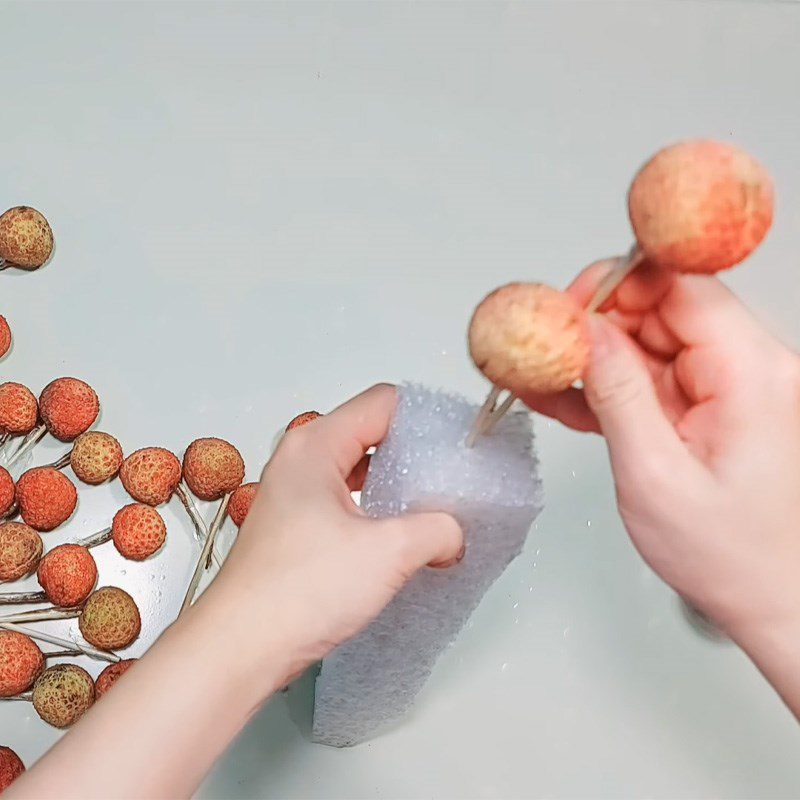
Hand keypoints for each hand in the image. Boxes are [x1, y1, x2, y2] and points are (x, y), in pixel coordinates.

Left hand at [9, 384, 461, 799]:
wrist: (240, 648)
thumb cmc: (303, 588)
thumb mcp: (389, 552)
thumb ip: (437, 529)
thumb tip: (454, 534)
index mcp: (317, 444)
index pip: (383, 403)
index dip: (426, 418)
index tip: (460, 445)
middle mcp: (301, 458)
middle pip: (371, 432)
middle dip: (415, 452)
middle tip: (454, 479)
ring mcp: (294, 492)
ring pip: (358, 469)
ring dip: (397, 486)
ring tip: (435, 510)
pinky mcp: (294, 526)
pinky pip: (345, 500)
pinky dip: (377, 509)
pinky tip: (402, 537)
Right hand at [522, 261, 799, 713]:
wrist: (771, 600)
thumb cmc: (733, 555)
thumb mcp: (655, 475)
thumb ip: (617, 393)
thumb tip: (583, 332)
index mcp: (750, 374)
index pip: (681, 285)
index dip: (617, 284)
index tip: (569, 307)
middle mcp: (746, 369)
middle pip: (658, 308)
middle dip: (594, 326)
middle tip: (544, 352)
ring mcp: (726, 386)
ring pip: (645, 341)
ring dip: (592, 360)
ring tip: (543, 382)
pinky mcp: (706, 405)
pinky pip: (648, 376)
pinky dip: (606, 386)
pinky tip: (567, 399)